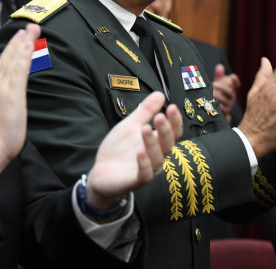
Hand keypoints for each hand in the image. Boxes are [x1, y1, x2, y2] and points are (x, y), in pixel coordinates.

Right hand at [0, 23, 40, 181]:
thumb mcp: (0, 113)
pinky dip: (24, 56)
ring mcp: (3, 88)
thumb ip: (5, 101)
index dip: (11, 49)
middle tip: (29, 25)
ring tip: (32, 29)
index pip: (3, 64)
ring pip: (14, 60)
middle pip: (8, 57)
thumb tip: (12, 99)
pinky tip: (29, 46)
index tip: (19, 37)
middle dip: (19, 40)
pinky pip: (19, 70)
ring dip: (24, 43)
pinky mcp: (12, 94)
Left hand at [85, 91, 182, 208]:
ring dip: (152, 143)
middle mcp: (156, 156)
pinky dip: (144, 164)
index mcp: (156, 142)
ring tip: (145, 129)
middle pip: (167, 144)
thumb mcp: (130, 126)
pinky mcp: (135, 181)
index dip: (175, 121)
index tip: (172, 107)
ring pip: (157, 158)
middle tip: (159, 117)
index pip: (173, 132)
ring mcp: (147, 170)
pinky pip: (145, 174)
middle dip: (165, 130)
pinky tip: (140, 153)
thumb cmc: (118, 150)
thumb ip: (145, 112)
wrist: (100, 172)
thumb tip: (160, 94)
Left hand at [211, 64, 239, 114]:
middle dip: (222, 87)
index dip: (235, 80)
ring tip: (210, 93)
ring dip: (217, 96)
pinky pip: (222, 108)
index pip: (236, 83)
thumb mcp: (218, 83)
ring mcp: (229, 104)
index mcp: (231, 88)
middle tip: (214, 84)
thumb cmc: (218, 93)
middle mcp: (231, 96)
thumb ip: (219, 75)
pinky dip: (217, 105)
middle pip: (230, 91)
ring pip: (225, 100)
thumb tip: (220, 66)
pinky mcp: (224, 111)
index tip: (231, 77)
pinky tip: (211, 102)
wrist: (217, 108)